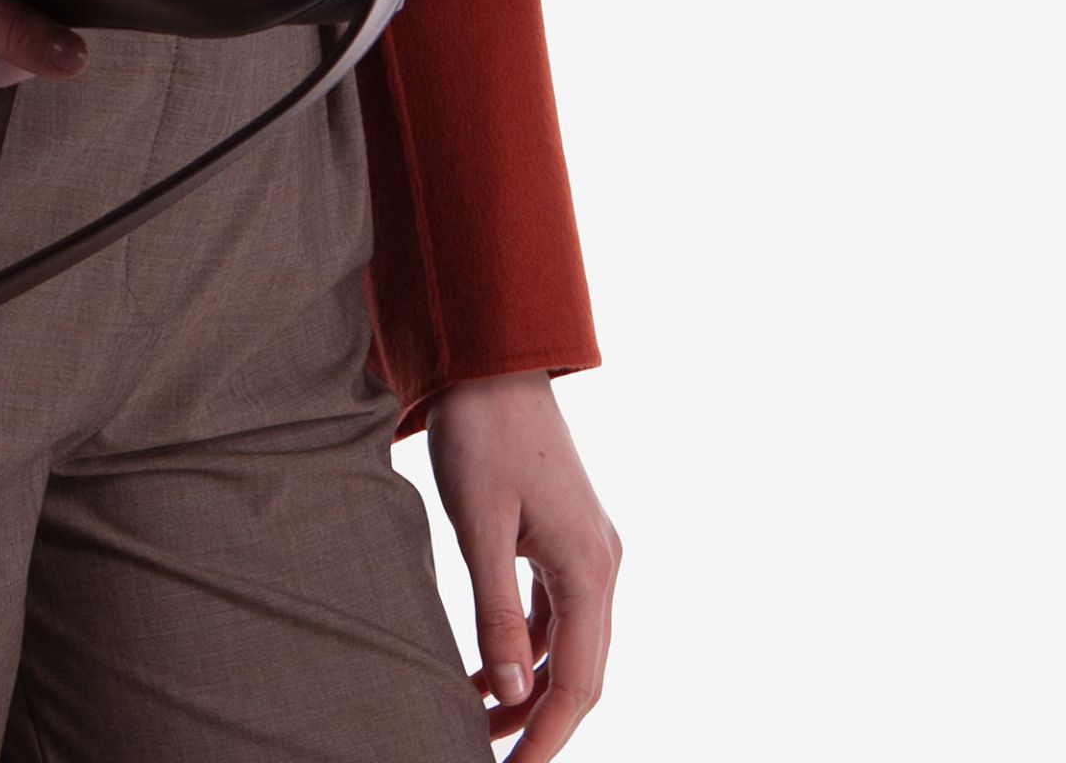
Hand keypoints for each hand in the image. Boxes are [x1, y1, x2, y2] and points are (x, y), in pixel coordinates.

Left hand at [425, 370, 621, 758]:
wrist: (492, 360)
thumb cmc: (481, 434)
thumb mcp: (480, 526)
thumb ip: (496, 612)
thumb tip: (511, 694)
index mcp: (589, 569)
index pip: (578, 682)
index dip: (548, 737)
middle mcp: (602, 565)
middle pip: (582, 671)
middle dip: (542, 723)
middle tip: (495, 760)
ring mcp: (588, 549)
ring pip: (570, 643)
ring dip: (532, 687)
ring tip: (480, 724)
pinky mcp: (566, 535)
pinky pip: (555, 610)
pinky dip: (528, 645)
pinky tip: (491, 668)